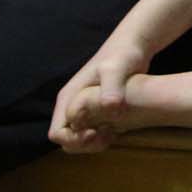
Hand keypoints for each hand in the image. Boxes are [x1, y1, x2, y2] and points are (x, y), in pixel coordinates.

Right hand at [49, 34, 152, 153]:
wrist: (134, 46)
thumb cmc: (123, 54)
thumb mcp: (117, 69)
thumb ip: (112, 87)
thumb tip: (110, 108)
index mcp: (69, 98)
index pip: (57, 133)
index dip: (74, 139)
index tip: (95, 133)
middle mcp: (72, 105)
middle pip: (67, 140)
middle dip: (84, 145)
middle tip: (107, 137)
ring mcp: (84, 109)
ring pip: (79, 138)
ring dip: (94, 144)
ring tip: (113, 134)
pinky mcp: (98, 111)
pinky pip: (93, 133)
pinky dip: (102, 138)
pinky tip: (119, 131)